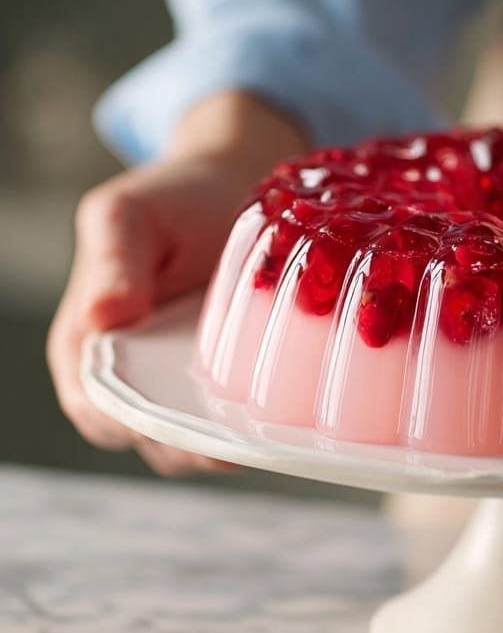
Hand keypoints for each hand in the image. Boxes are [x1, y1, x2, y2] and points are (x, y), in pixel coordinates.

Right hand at [48, 91, 307, 475]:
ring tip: (263, 438)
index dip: (130, 426)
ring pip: (196, 436)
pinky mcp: (229, 377)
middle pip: (150, 436)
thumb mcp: (127, 215)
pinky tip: (285, 421)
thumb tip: (103, 316)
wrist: (232, 184)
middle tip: (232, 446)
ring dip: (226, 444)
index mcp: (88, 341)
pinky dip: (255, 422)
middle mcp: (131, 372)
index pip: (98, 407)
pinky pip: (236, 414)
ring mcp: (182, 380)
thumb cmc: (171, 199)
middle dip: (188, 448)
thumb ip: (112, 263)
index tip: (171, 429)